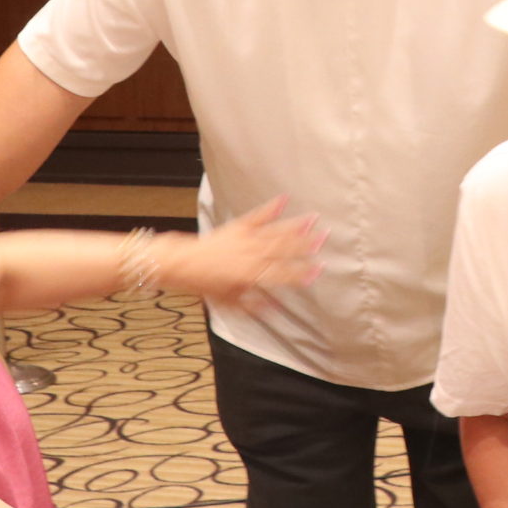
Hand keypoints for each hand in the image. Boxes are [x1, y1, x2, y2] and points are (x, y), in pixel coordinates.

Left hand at [161, 198, 322, 311]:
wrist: (182, 264)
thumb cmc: (204, 285)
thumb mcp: (230, 302)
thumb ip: (254, 305)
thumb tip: (275, 308)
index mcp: (252, 275)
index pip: (283, 274)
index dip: (302, 272)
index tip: (318, 269)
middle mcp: (252, 255)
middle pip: (284, 249)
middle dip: (306, 244)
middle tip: (324, 238)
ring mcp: (246, 238)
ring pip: (276, 231)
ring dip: (296, 225)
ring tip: (314, 218)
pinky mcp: (238, 226)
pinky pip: (257, 216)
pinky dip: (271, 207)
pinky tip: (284, 199)